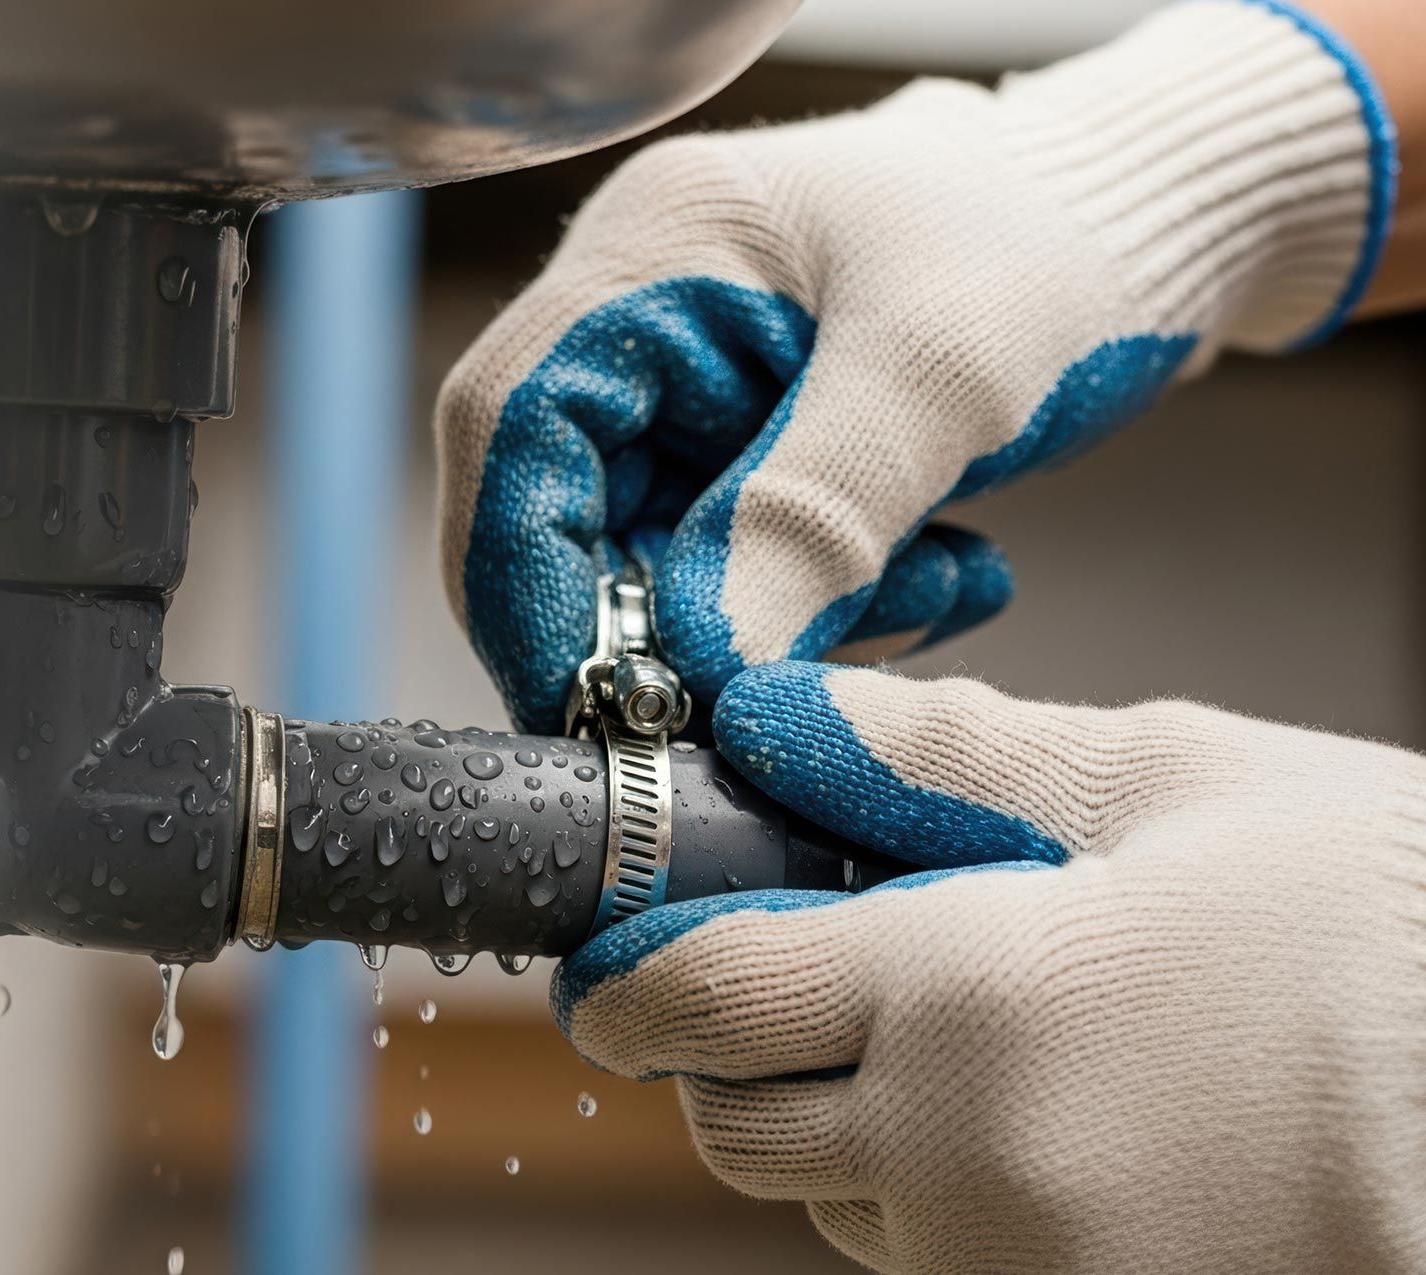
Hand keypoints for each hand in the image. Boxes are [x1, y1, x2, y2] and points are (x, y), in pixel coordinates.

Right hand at [436, 0, 1395, 733]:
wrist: (1146, 220)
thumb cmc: (1055, 237)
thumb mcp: (938, 376)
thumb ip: (808, 515)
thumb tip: (701, 668)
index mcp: (655, 252)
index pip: (512, 430)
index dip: (525, 586)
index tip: (596, 707)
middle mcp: (645, 318)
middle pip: (569, 514)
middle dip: (673, 626)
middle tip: (776, 698)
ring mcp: (694, 386)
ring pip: (663, 565)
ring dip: (785, 622)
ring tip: (933, 593)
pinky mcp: (751, 446)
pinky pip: (743, 569)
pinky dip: (832, 607)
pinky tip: (947, 574)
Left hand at [553, 662, 1425, 1272]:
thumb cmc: (1380, 929)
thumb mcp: (1167, 782)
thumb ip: (944, 751)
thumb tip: (780, 718)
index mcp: (972, 997)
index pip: (705, 1003)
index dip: (629, 980)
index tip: (610, 963)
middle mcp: (966, 1155)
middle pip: (730, 1125)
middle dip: (716, 1052)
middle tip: (770, 975)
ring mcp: (1018, 1263)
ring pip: (821, 1202)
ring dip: (822, 1120)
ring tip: (932, 1033)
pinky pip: (923, 1258)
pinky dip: (915, 1187)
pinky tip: (1011, 1109)